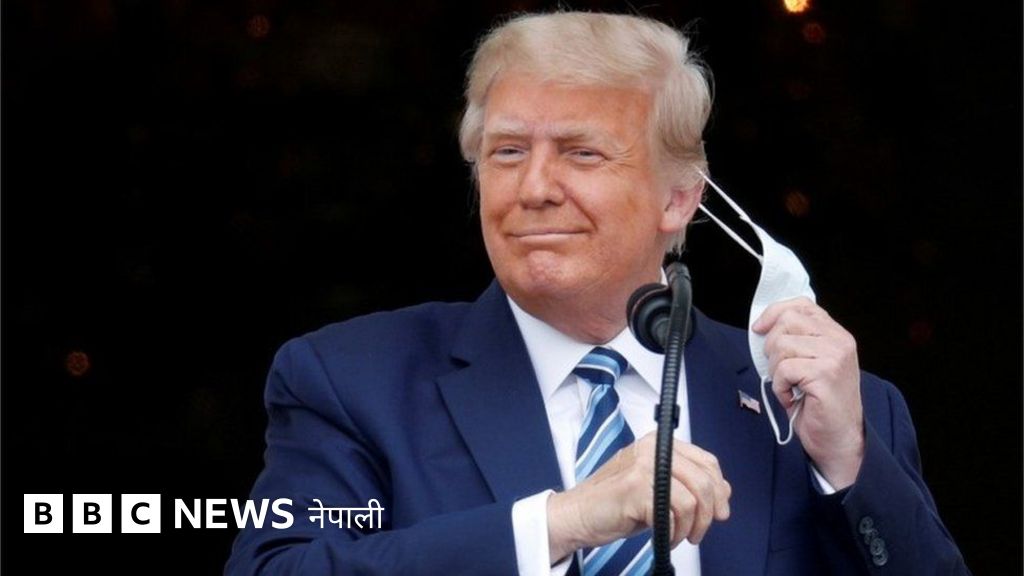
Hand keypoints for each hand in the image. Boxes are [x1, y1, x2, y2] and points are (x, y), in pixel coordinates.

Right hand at [546, 432, 730, 562]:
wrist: (578, 514)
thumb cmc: (616, 503)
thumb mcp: (658, 489)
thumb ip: (688, 485)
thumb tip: (724, 492)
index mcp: (659, 444)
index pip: (707, 461)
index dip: (719, 489)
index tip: (720, 512)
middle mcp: (652, 448)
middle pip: (704, 481)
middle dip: (709, 514)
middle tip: (698, 532)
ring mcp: (643, 466)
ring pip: (693, 499)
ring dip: (690, 527)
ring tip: (678, 536)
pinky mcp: (636, 487)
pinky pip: (674, 514)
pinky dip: (673, 533)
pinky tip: (664, 538)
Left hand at [753, 297, 863, 488]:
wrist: (838, 438)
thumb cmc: (818, 403)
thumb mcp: (808, 363)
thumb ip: (795, 340)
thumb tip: (762, 326)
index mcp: (836, 334)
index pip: (800, 305)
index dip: (774, 313)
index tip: (759, 328)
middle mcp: (839, 340)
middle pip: (786, 322)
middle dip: (771, 347)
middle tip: (781, 371)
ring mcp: (835, 356)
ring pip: (782, 346)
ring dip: (776, 371)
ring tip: (790, 387)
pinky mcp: (826, 374)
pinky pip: (784, 369)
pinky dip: (780, 387)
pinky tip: (792, 397)